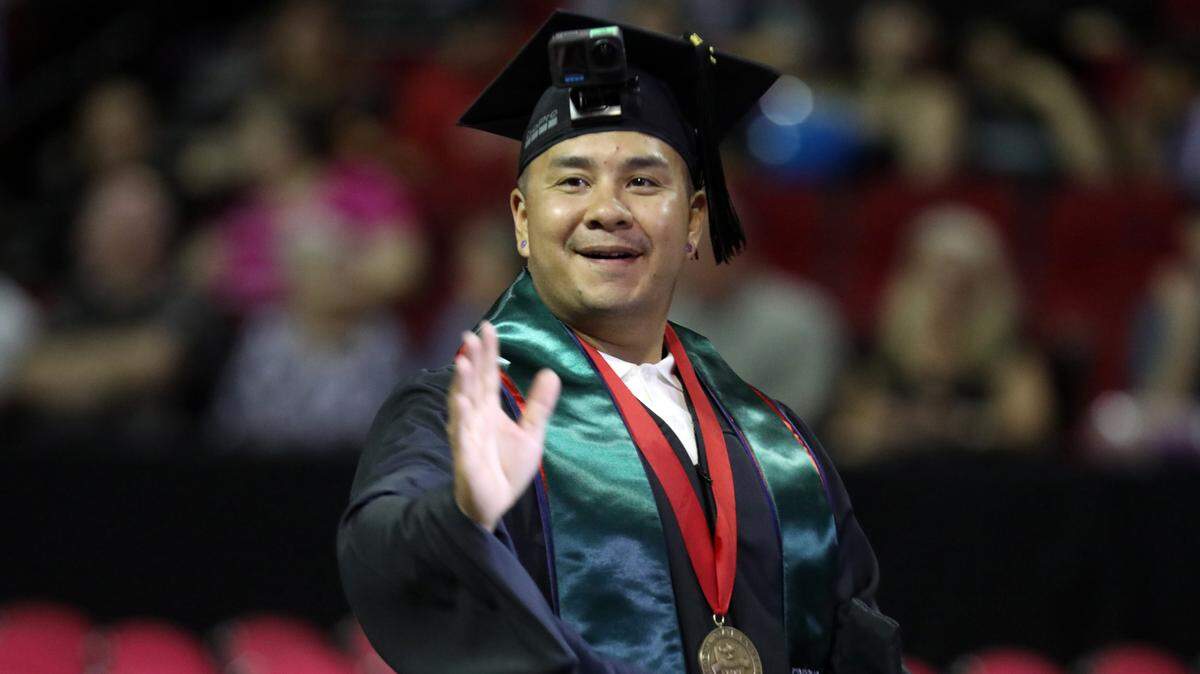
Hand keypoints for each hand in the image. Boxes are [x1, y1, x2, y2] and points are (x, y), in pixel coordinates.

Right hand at [449, 321, 560, 530]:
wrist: (494, 504)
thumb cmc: (506, 469)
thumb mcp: (531, 434)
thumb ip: (539, 405)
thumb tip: (551, 372)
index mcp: (489, 410)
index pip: (487, 375)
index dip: (487, 352)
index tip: (488, 327)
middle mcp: (475, 417)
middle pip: (473, 383)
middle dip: (472, 359)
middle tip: (472, 334)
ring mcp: (467, 435)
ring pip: (462, 404)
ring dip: (461, 383)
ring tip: (462, 360)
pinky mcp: (465, 457)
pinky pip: (461, 436)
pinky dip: (460, 419)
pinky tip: (461, 402)